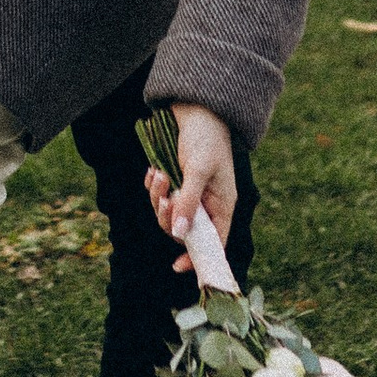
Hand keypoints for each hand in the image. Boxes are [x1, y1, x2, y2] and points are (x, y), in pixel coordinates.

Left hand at [144, 102, 237, 268]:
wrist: (197, 110)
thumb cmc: (206, 138)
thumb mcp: (198, 169)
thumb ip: (189, 202)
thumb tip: (180, 234)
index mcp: (222, 206)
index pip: (213, 243)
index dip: (197, 258)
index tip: (176, 266)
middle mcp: (206, 205)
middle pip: (183, 231)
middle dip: (168, 216)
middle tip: (165, 196)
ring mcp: (190, 195)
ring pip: (168, 214)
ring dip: (158, 198)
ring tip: (159, 175)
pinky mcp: (176, 184)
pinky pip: (160, 197)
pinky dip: (154, 187)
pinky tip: (155, 170)